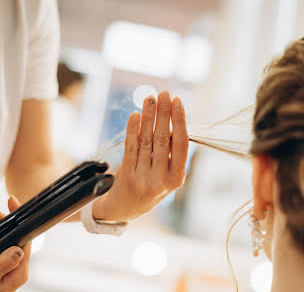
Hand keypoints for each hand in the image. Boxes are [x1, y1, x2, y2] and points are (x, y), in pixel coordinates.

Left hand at [93, 91, 188, 220]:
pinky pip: (131, 147)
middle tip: (164, 93)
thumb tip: (172, 121)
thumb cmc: (147, 188)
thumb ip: (170, 155)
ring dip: (149, 116)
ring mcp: (143, 178)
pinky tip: (136, 115)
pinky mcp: (126, 175)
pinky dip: (133, 129)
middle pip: (163, 139)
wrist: (121, 211)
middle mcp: (161, 180)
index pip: (181, 145)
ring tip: (150, 98)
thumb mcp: (165, 178)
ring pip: (147, 140)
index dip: (179, 121)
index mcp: (176, 179)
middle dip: (164, 113)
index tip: (177, 101)